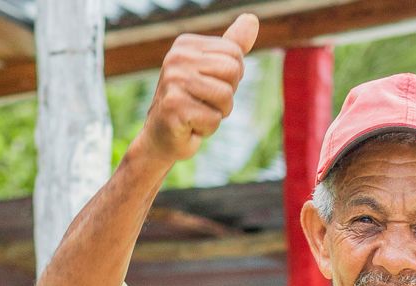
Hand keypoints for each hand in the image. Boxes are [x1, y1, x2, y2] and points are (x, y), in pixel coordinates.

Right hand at [133, 14, 259, 166]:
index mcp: (186, 44)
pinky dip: (206, 128)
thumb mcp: (214, 71)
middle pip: (233, 71)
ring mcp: (173, 81)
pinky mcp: (173, 106)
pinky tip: (190, 125)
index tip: (209, 85)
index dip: (231, 77)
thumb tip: (252, 19)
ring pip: (226, 97)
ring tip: (198, 113)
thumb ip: (233, 45)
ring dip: (218, 113)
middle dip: (227, 95)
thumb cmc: (192, 102)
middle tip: (204, 101)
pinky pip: (213, 119)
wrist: (163, 136)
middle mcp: (176, 57)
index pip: (235, 54)